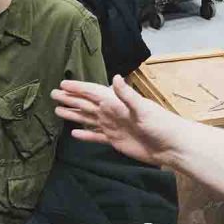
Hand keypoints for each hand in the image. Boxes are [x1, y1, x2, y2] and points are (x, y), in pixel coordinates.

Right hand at [52, 74, 182, 166]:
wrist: (171, 146)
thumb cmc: (160, 124)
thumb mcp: (143, 108)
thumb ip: (127, 95)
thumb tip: (115, 77)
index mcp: (116, 102)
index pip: (93, 92)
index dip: (78, 88)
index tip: (62, 84)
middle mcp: (112, 112)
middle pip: (86, 104)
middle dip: (70, 99)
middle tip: (53, 94)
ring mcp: (112, 127)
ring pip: (88, 119)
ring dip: (74, 115)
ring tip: (57, 111)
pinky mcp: (115, 141)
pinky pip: (95, 136)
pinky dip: (85, 134)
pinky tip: (74, 133)